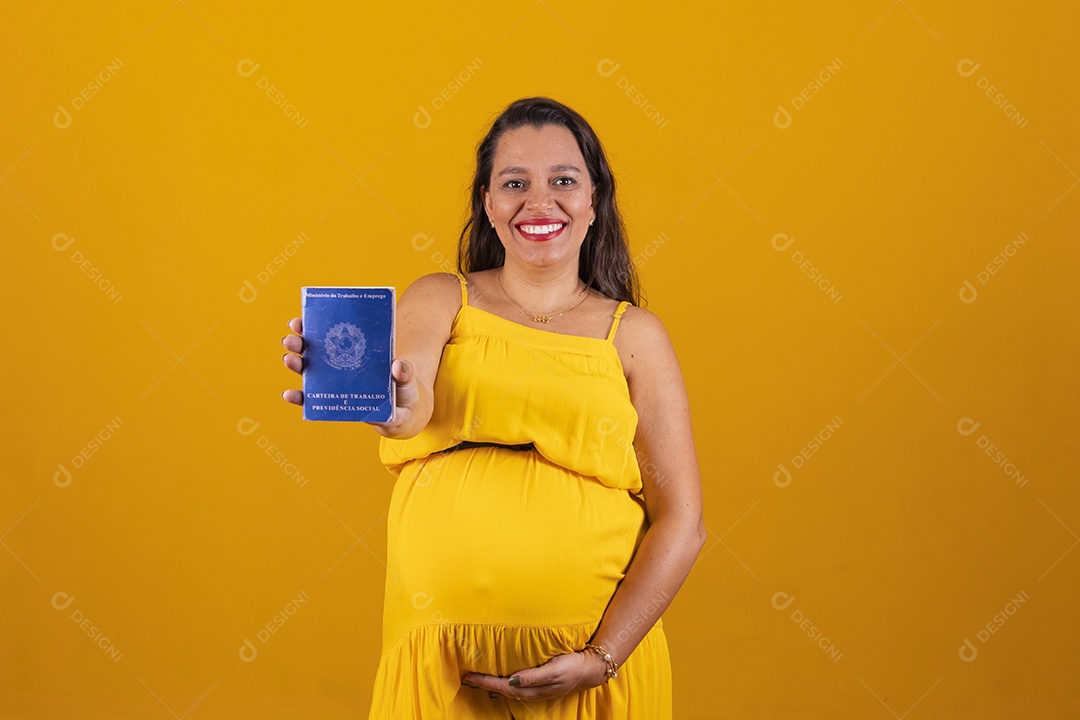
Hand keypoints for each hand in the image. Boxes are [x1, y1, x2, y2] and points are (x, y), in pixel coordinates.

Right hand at [281, 318, 422, 435]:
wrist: (402, 413)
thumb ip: (405, 373)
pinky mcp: (333, 402)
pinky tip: (289, 394)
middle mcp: (338, 363)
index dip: (313, 324)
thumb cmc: (403, 390)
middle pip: (313, 350)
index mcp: (354, 349)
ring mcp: (334, 382)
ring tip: (289, 359)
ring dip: (296, 364)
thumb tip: (398, 365)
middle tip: (291, 340)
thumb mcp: (407, 378)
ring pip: (308, 371)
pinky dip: (299, 397)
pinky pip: (311, 399)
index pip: (331, 333)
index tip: (301, 320)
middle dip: (299, 343)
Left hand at [461, 651, 607, 702]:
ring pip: (506, 690)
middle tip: (466, 678)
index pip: (502, 687)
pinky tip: (499, 680)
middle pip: (501, 691)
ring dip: (491, 685)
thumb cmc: (572, 666)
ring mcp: (534, 690)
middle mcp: (530, 692)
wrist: (590, 669)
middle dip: (483, 685)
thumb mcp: (554, 670)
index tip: (469, 676)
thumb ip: (533, 677)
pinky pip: (515, 687)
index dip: (484, 682)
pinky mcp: (538, 685)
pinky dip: (503, 684)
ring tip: (477, 679)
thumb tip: (511, 681)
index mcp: (532, 689)